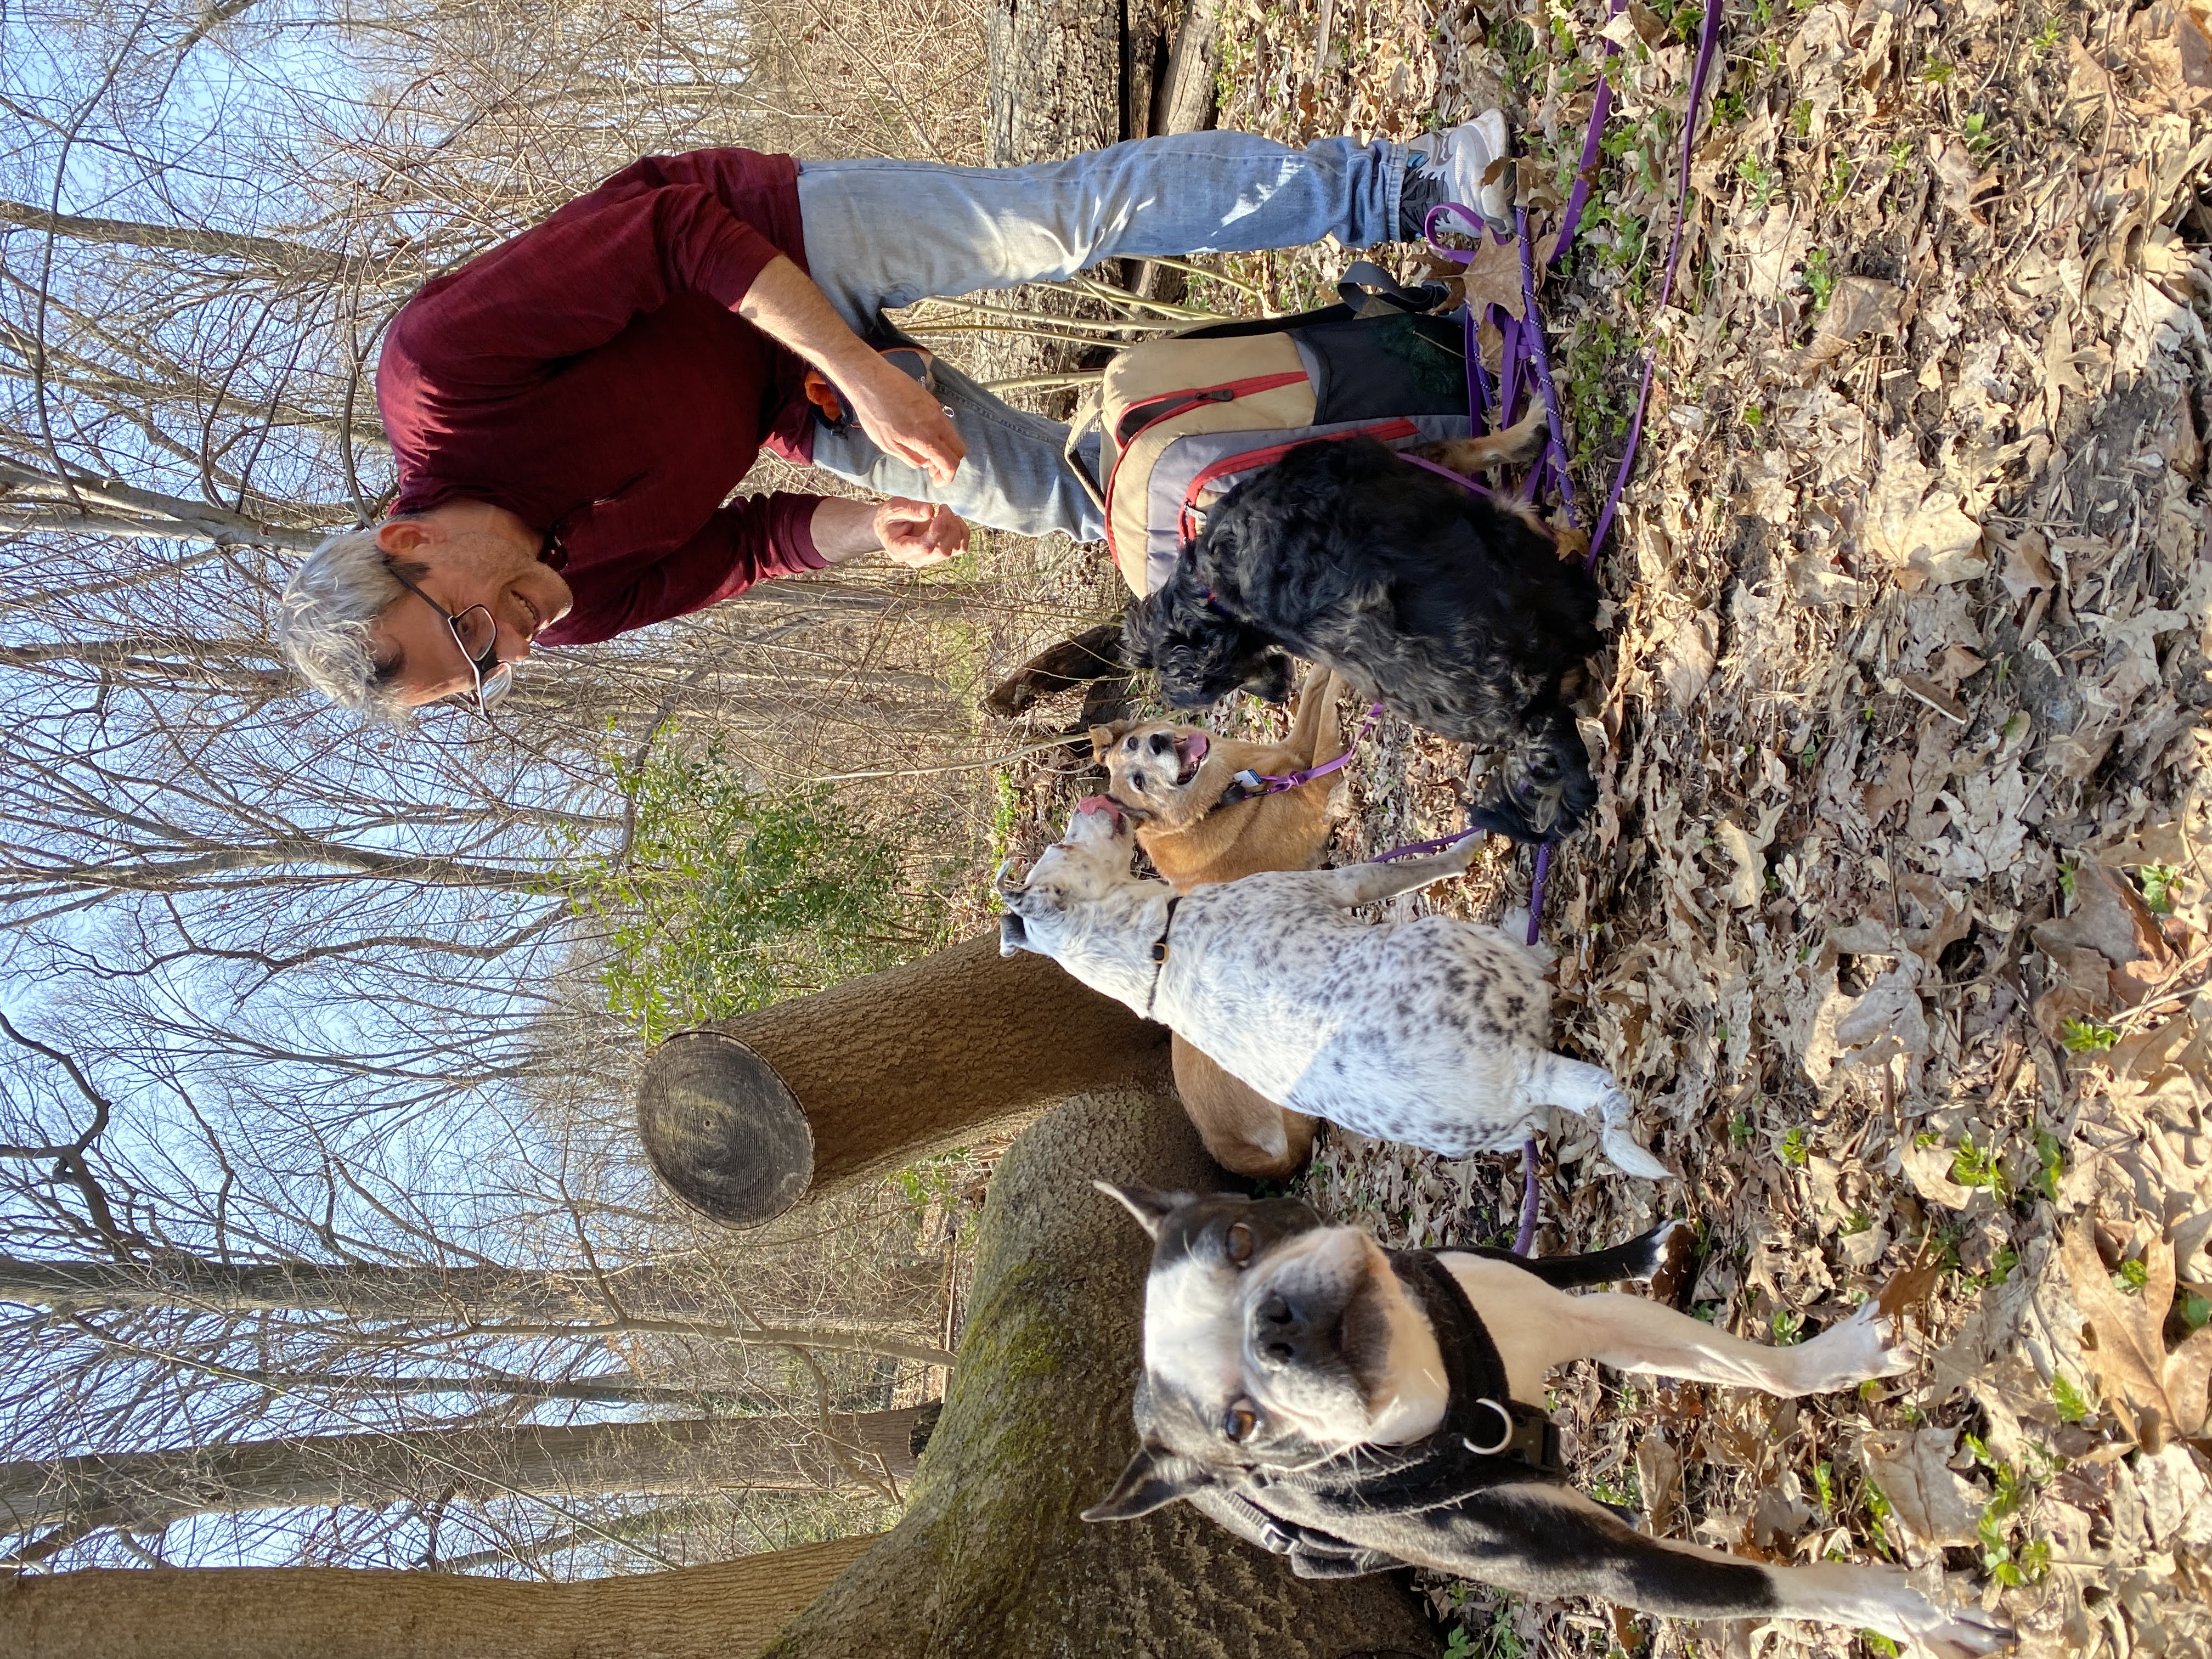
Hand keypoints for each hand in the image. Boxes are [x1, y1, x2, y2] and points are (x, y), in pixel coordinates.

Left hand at [845, 361, 966, 483]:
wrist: (871, 379)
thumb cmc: (874, 413)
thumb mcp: (888, 444)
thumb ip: (911, 457)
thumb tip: (925, 462)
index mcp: (925, 437)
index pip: (950, 462)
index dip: (947, 477)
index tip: (937, 481)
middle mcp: (937, 423)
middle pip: (959, 449)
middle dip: (950, 463)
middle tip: (934, 469)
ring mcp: (936, 410)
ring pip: (952, 435)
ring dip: (945, 449)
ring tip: (925, 453)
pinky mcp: (932, 401)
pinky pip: (943, 423)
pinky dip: (940, 435)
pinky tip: (922, 436)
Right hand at [873, 498, 967, 566]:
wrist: (889, 526)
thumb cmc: (889, 517)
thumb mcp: (893, 508)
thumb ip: (910, 510)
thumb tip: (930, 511)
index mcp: (900, 550)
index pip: (924, 547)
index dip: (937, 531)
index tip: (940, 513)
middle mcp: (916, 559)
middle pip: (942, 550)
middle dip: (948, 526)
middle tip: (942, 507)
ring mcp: (930, 559)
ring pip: (954, 549)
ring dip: (955, 527)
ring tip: (944, 510)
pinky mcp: (940, 554)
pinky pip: (960, 548)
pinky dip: (962, 532)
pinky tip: (953, 519)